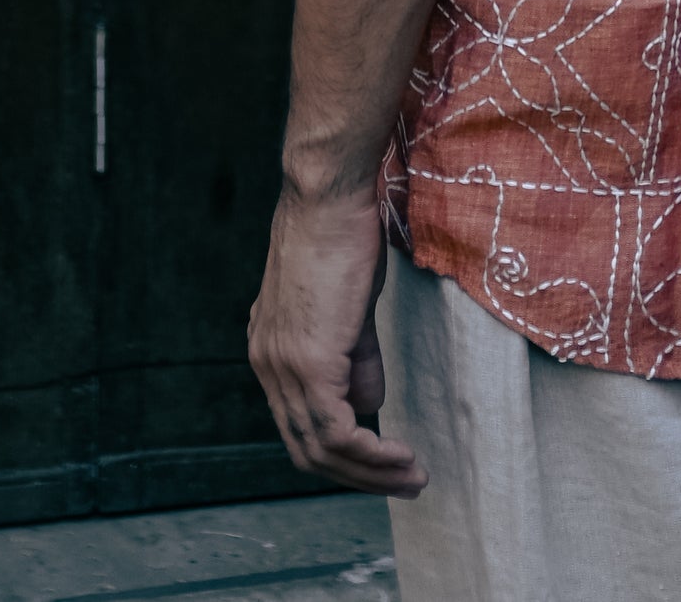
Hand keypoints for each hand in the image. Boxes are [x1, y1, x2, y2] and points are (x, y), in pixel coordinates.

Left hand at [248, 186, 427, 495]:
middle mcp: (268, 367)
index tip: (383, 461)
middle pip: (306, 450)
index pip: (299, 426)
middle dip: (358, 475)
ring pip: (321, 449)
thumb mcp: (351, 306)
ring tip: (412, 476)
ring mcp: (284, 368)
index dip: (341, 453)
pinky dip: (370, 453)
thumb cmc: (343, 236)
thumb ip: (356, 357)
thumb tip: (369, 403)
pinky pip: (336, 431)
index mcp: (272, 353)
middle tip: (405, 483)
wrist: (328, 197)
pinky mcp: (309, 362)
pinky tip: (401, 456)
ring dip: (370, 471)